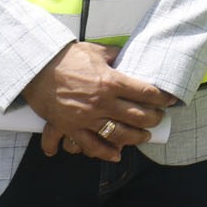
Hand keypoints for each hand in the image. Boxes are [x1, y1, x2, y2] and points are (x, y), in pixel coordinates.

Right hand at [22, 42, 173, 161]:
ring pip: (117, 135)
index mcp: (111, 81)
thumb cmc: (68, 58)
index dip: (162, 98)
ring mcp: (85, 117)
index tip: (169, 100)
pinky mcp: (70, 127)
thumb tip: (131, 55)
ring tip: (143, 137)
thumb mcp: (97, 51)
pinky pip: (89, 146)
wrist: (37, 69)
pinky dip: (103, 153)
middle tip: (158, 119)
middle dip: (153, 119)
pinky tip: (115, 155)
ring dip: (134, 138)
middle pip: (136, 116)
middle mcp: (101, 102)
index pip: (145, 93)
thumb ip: (117, 55)